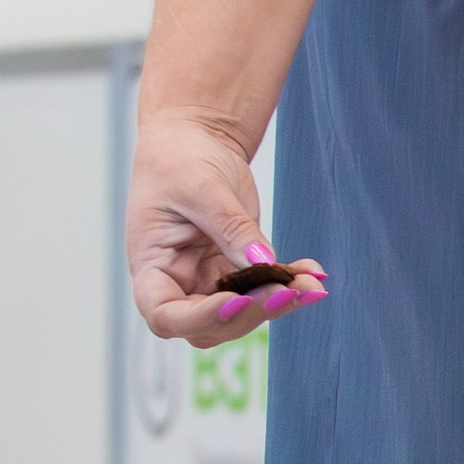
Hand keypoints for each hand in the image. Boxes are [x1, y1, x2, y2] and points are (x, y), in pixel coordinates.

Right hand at [127, 106, 326, 345]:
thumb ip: (231, 228)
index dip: (199, 319)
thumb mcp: (203, 188)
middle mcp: (177, 282)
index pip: (164, 315)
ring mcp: (208, 279)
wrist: (195, 139)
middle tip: (286, 292)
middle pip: (208, 324)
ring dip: (277, 303)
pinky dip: (288, 284)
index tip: (235, 300)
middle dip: (249, 314)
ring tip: (310, 284)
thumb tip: (263, 263)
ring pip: (242, 313)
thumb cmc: (179, 158)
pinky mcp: (236, 268)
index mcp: (151, 266)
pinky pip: (263, 288)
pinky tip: (312, 273)